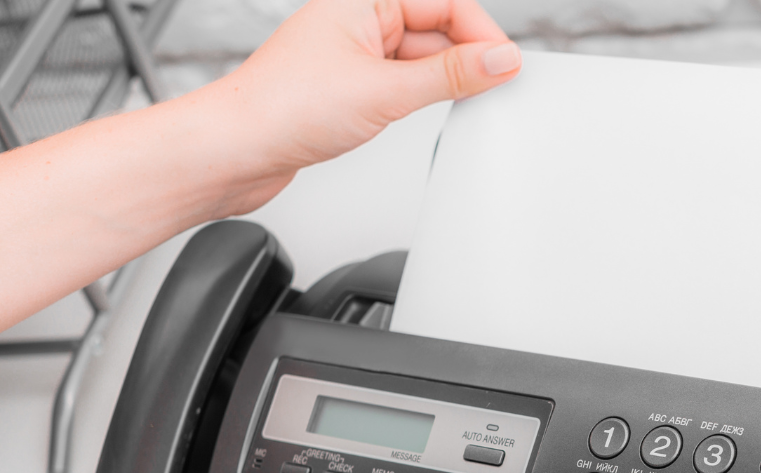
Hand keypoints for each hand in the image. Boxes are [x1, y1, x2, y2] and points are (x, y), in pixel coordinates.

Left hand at [199, 0, 521, 212]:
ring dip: (443, 80)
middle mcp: (355, 21)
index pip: (443, 2)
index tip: (507, 65)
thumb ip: (451, 75)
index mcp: (360, 0)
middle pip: (435, 28)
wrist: (235, 151)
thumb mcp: (386, 90)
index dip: (481, 32)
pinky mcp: (348, 88)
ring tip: (460, 104)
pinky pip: (402, 83)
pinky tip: (427, 115)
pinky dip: (422, 97)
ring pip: (420, 58)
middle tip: (494, 88)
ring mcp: (352, 55)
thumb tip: (501, 59)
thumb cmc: (282, 108)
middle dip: (466, 57)